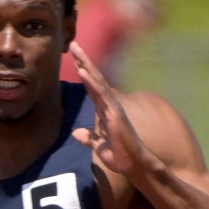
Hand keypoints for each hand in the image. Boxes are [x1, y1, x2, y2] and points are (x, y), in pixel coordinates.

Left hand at [69, 42, 151, 179]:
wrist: (134, 165)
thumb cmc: (121, 157)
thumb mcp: (99, 147)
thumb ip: (89, 138)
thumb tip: (76, 133)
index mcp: (105, 110)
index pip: (92, 87)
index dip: (84, 72)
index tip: (75, 58)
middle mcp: (109, 104)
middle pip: (94, 78)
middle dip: (84, 60)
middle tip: (74, 43)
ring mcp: (113, 107)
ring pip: (97, 80)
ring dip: (86, 64)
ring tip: (76, 49)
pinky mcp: (114, 113)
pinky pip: (101, 94)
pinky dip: (91, 81)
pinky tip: (83, 70)